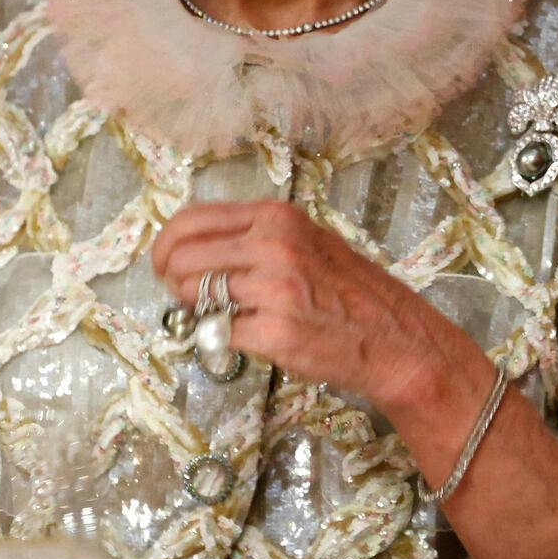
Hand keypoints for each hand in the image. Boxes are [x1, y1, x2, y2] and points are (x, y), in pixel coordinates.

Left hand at [148, 200, 474, 412]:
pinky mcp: (274, 332)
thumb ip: (255, 237)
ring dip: (198, 312)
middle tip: (187, 299)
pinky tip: (253, 337)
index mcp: (277, 217)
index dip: (166, 245)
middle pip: (183, 259)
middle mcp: (272, 245)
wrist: (394, 339)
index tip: (163, 264)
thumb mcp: (307, 242)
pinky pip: (220, 335)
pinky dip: (226, 341)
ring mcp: (273, 289)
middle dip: (174, 283)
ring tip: (224, 318)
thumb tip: (193, 248)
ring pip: (194, 297)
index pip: (192, 220)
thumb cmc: (350, 292)